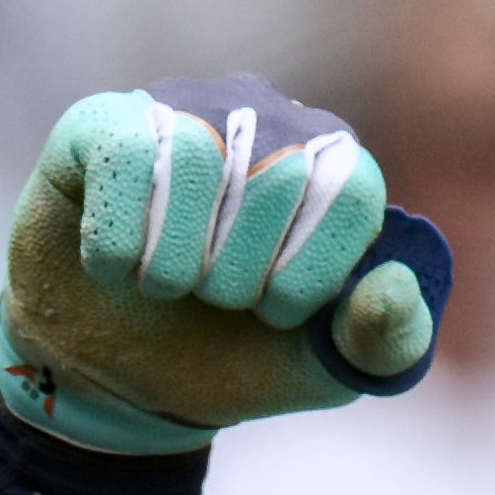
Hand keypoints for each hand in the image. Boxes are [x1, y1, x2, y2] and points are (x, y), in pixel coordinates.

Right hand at [0, 78, 448, 454]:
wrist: (116, 386)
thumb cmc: (226, 357)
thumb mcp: (320, 370)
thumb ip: (384, 345)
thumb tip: (396, 284)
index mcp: (328, 163)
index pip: (351, 187)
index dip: (306, 273)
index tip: (269, 312)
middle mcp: (261, 115)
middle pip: (276, 174)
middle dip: (236, 278)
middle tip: (208, 300)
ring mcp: (178, 109)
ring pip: (195, 159)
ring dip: (175, 265)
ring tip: (163, 286)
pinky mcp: (98, 124)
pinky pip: (121, 159)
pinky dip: (118, 247)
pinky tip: (114, 270)